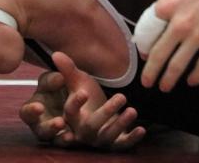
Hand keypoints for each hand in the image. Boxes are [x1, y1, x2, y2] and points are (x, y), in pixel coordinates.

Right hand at [18, 51, 145, 149]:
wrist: (97, 117)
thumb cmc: (86, 98)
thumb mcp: (78, 83)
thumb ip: (68, 70)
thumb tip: (57, 53)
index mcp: (72, 117)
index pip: (70, 112)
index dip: (75, 104)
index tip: (84, 92)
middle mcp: (82, 131)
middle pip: (90, 126)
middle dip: (105, 113)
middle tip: (121, 96)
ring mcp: (98, 139)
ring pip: (107, 137)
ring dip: (120, 124)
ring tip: (133, 110)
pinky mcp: (113, 144)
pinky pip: (121, 146)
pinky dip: (131, 139)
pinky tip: (141, 129)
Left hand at [139, 0, 198, 91]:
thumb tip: (169, 5)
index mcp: (167, 5)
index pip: (147, 32)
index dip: (144, 45)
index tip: (144, 53)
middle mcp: (179, 24)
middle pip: (159, 55)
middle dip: (151, 72)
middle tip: (147, 82)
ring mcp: (198, 35)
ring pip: (178, 65)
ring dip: (169, 79)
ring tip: (165, 87)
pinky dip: (195, 76)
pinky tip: (192, 81)